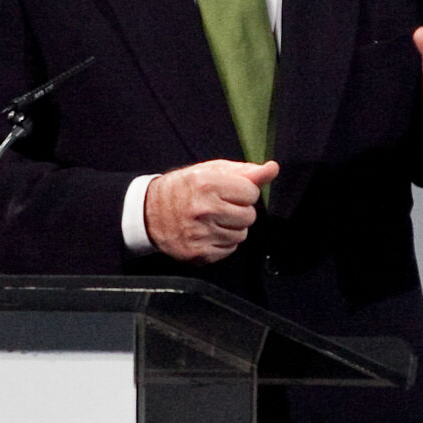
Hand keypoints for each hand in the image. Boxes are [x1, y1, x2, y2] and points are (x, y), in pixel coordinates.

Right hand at [144, 158, 279, 263]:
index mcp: (207, 183)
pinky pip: (229, 250)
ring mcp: (201, 234)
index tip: (230, 191)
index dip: (244, 192)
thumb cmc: (184, 188)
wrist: (150, 212)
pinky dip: (222, 242)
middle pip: (249, 216)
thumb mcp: (211, 170)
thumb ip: (245, 171)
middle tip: (220, 205)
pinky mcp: (199, 254)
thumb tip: (272, 169)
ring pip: (241, 235)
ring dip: (232, 227)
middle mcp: (204, 209)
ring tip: (213, 219)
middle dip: (239, 210)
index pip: (251, 193)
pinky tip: (208, 232)